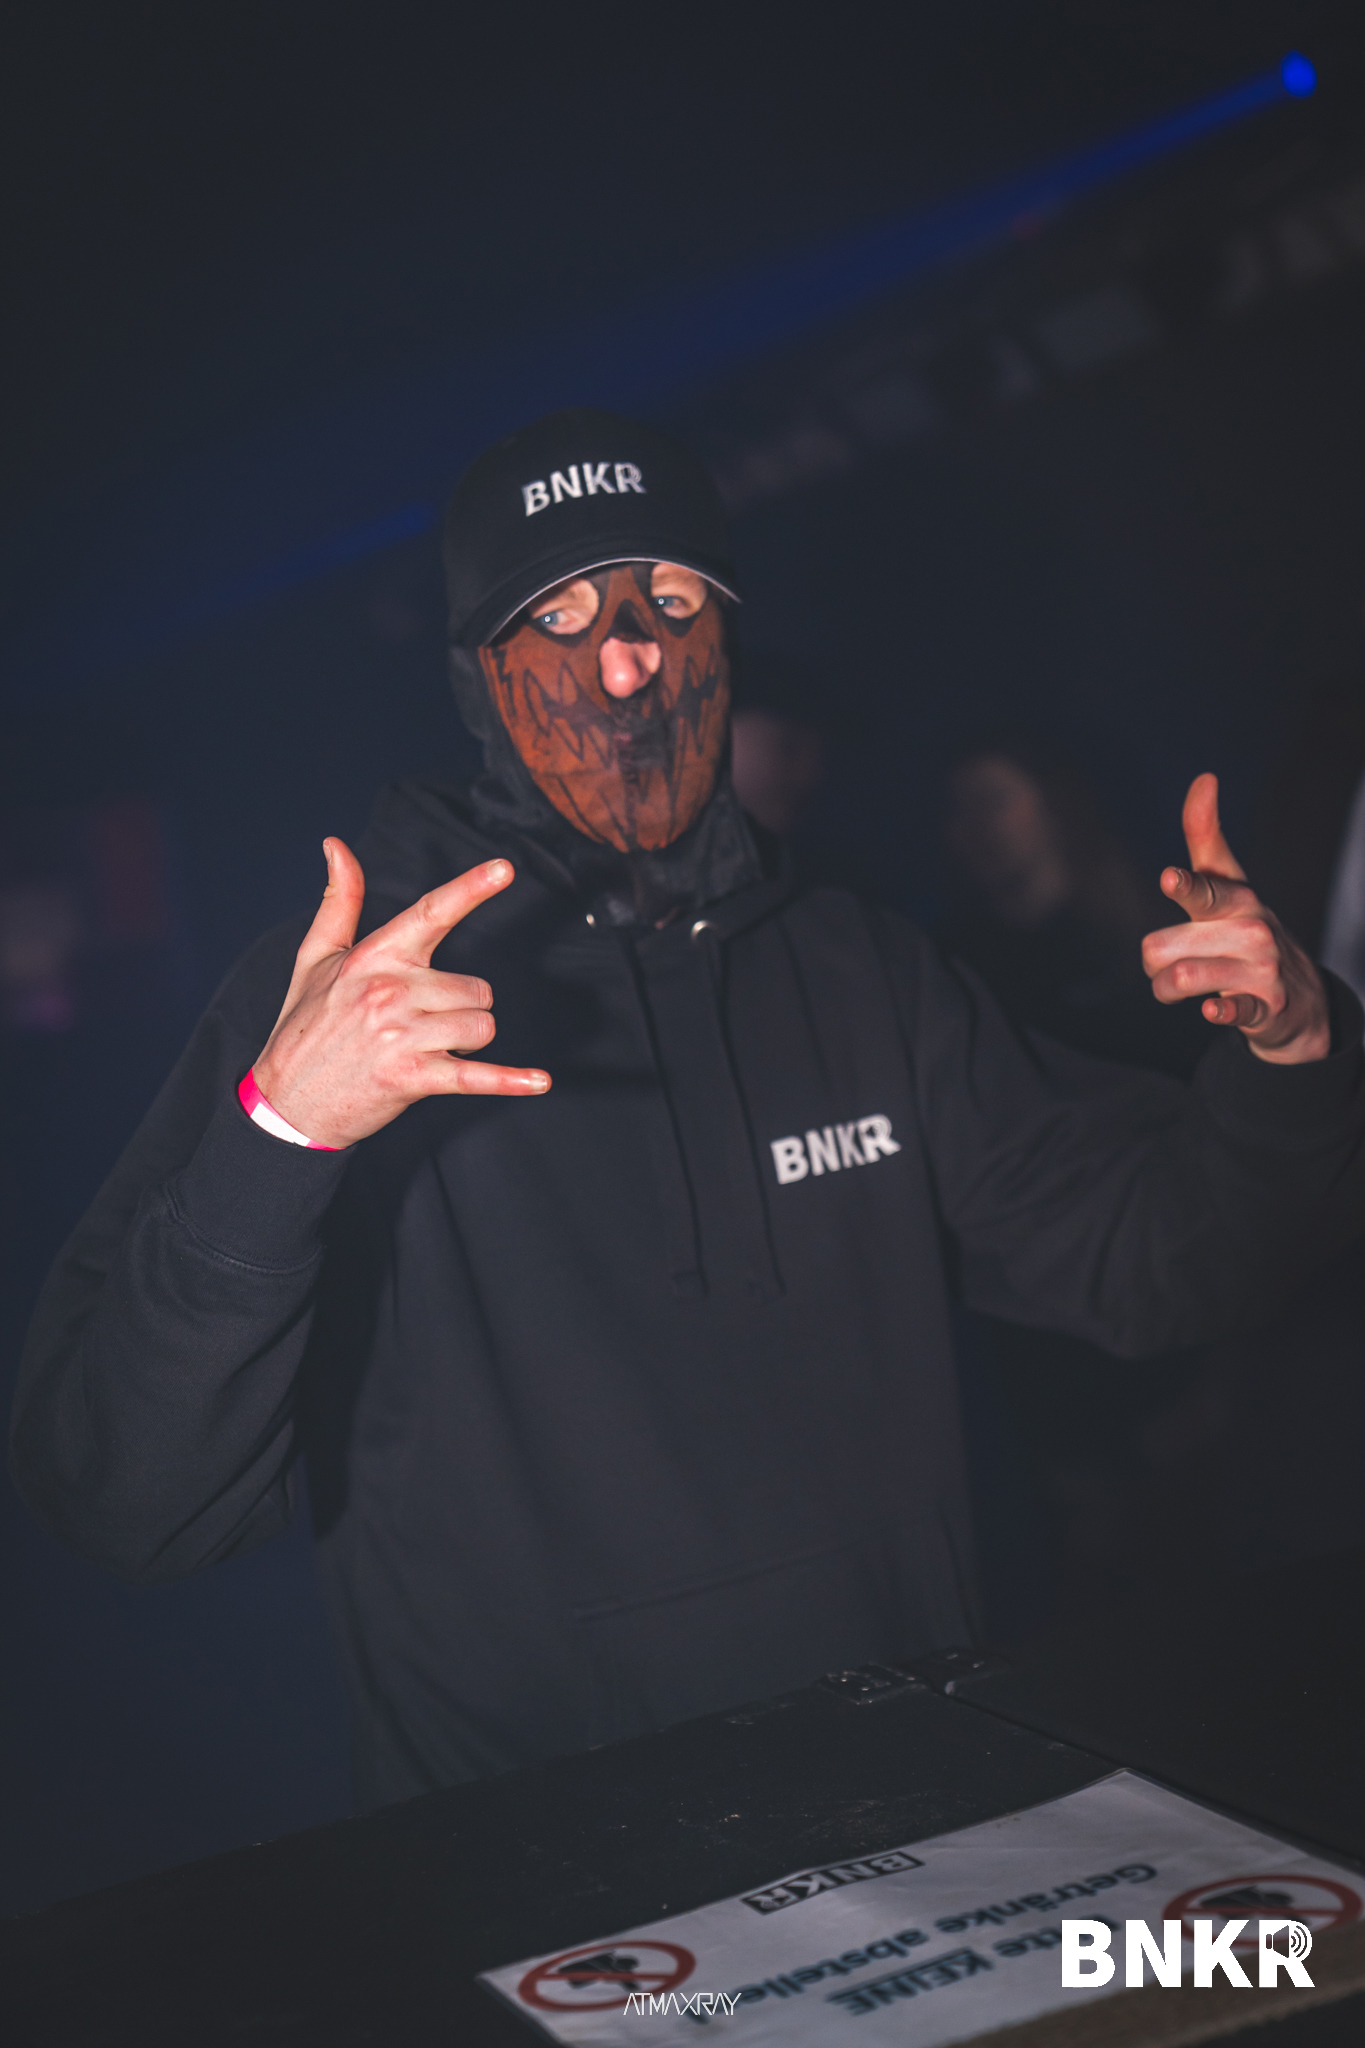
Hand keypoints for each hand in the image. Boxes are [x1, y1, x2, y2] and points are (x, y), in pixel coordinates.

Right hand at [252, 839, 549, 1147]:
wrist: (286, 1102)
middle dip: (462, 1009)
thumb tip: (336, 846)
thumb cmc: (306, 1026)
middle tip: (420, 1026)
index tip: (505, 868)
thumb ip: (338, 901)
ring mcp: (402, 1036)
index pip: (430, 913)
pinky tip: (539, 1082)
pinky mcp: (413, 1077)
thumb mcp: (316, 959)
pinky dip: (510, 1081)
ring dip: (466, 1042)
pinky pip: (476, 1075)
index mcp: (374, 958)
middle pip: (475, 990)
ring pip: (481, 1027)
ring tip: (425, 1050)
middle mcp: (390, 991)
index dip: (471, 889)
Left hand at [1141, 773, 1328, 1065]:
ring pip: (1181, 979)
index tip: (1169, 879)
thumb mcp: (1230, 885)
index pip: (1207, 890)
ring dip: (1165, 990)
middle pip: (1162, 948)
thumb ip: (1206, 837)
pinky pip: (1233, 1012)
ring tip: (1179, 989)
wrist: (1297, 998)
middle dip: (1152, 963)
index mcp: (1236, 900)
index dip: (1185, 886)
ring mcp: (1262, 968)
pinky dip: (1220, 1014)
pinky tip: (1213, 1011)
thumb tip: (1204, 778)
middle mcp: (1251, 930)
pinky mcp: (1267, 1006)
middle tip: (1171, 963)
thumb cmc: (1245, 931)